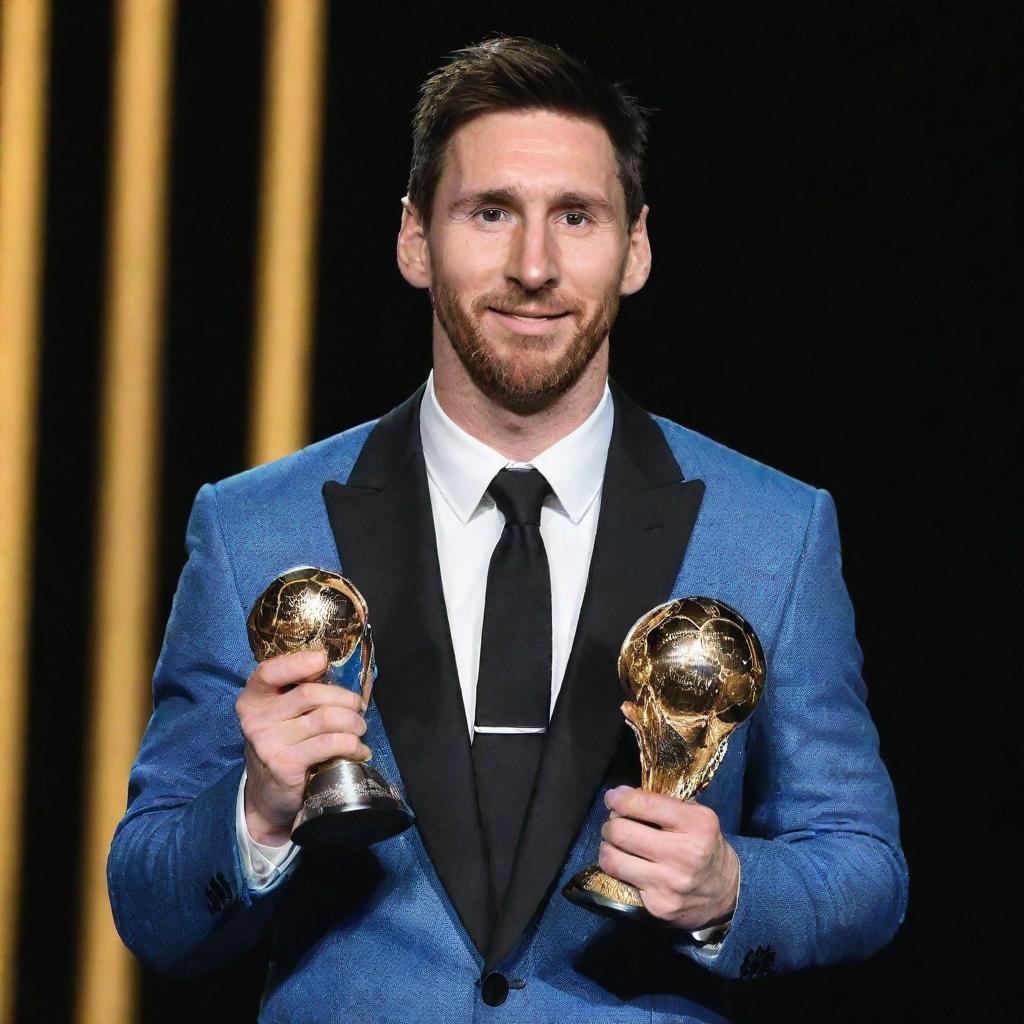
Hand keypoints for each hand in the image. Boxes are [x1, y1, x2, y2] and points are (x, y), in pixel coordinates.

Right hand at [235, 649, 369, 844]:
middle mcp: (256, 720)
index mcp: (253, 700)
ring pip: (325, 719)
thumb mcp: (282, 716)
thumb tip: (341, 673)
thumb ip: (299, 693)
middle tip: (358, 707)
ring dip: (353, 722)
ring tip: (360, 728)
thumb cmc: (284, 745)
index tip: (323, 661)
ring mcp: (269, 744)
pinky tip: (359, 750)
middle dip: (344, 698)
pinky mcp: (285, 765)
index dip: (298, 662)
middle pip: (309, 694)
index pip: (269, 671)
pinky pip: (330, 745)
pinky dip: (353, 745)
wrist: (269, 795)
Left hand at [599, 786, 738, 930]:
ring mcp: (671, 883)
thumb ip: (663, 803)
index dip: (619, 798)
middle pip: (621, 832)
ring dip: (607, 848)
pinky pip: (621, 882)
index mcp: (698, 824)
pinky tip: (628, 866)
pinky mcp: (659, 906)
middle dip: (610, 824)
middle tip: (613, 824)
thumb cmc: (704, 846)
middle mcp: (685, 854)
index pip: (644, 804)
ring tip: (616, 845)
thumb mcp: (697, 816)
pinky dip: (618, 870)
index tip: (612, 798)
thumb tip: (622, 796)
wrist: (727, 893)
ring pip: (613, 860)